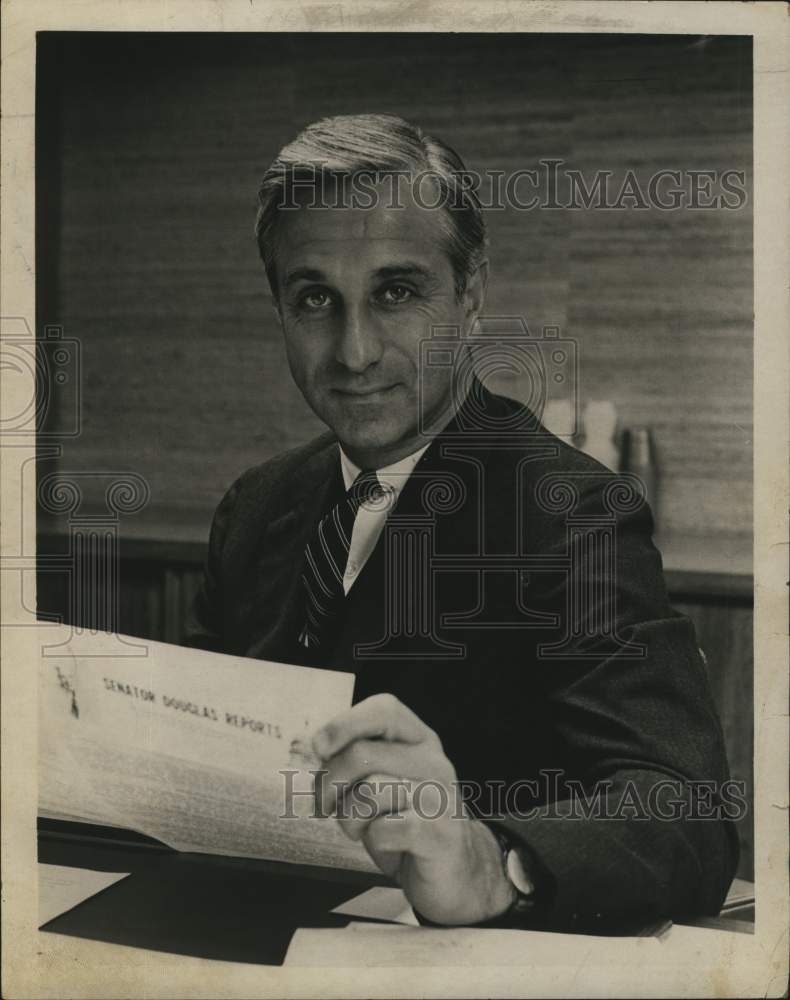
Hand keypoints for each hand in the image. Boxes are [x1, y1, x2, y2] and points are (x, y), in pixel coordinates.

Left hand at [312, 693, 514, 924]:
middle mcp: (433, 761)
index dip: (345, 723)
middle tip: (325, 805)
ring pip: (368, 793)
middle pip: (362, 754)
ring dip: (349, 817)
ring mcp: (440, 797)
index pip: (384, 709)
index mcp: (420, 740)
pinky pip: (385, 829)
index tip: (319, 747)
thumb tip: (316, 746)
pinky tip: (386, 844)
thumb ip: (357, 759)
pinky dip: (373, 840)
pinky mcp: (439, 835)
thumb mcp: (382, 781)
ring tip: (360, 828)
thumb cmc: (405, 820)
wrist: (456, 871)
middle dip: (329, 783)